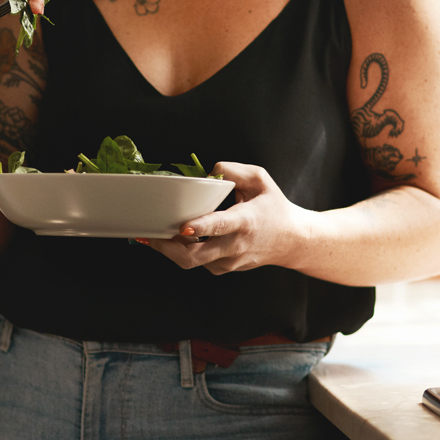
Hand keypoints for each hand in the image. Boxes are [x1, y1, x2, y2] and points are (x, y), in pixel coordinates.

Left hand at [142, 162, 313, 274]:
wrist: (292, 241)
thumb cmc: (274, 208)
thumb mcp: (260, 179)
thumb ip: (234, 170)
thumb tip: (210, 170)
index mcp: (245, 221)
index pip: (220, 226)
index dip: (200, 227)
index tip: (183, 227)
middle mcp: (235, 246)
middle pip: (195, 256)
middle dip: (167, 247)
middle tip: (148, 234)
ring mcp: (229, 261)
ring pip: (192, 262)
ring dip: (170, 250)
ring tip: (153, 235)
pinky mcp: (223, 269)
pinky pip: (197, 263)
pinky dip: (182, 252)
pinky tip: (174, 239)